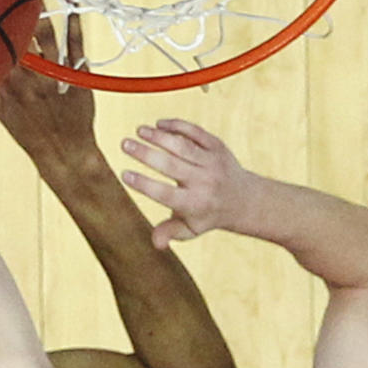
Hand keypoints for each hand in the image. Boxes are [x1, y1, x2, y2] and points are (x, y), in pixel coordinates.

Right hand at [0, 12, 96, 169]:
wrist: (64, 153)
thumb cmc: (31, 132)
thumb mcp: (0, 109)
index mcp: (5, 85)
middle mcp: (27, 78)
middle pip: (18, 36)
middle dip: (15, 12)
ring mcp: (52, 74)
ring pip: (45, 34)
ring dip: (41, 10)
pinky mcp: (76, 74)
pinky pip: (75, 42)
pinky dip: (73, 22)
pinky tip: (71, 5)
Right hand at [120, 119, 256, 249]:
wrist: (243, 199)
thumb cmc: (207, 215)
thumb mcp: (190, 230)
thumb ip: (170, 233)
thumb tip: (156, 243)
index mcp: (194, 204)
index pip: (165, 193)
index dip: (144, 184)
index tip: (124, 174)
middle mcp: (203, 181)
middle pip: (170, 165)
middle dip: (145, 154)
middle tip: (124, 144)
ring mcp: (211, 162)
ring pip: (182, 145)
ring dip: (158, 136)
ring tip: (139, 130)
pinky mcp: (217, 146)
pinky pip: (195, 132)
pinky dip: (177, 126)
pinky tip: (158, 124)